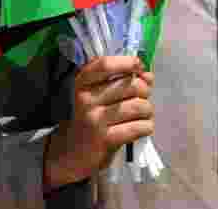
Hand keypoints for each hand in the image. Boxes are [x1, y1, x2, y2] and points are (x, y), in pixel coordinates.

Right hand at [44, 55, 153, 187]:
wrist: (69, 154)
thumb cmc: (87, 120)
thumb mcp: (93, 95)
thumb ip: (118, 80)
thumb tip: (147, 75)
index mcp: (82, 84)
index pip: (105, 65)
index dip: (127, 62)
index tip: (139, 66)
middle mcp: (86, 100)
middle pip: (131, 85)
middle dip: (145, 90)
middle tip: (142, 98)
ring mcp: (95, 120)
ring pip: (139, 106)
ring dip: (148, 110)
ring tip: (142, 114)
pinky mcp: (105, 139)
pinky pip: (139, 126)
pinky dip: (146, 126)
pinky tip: (141, 127)